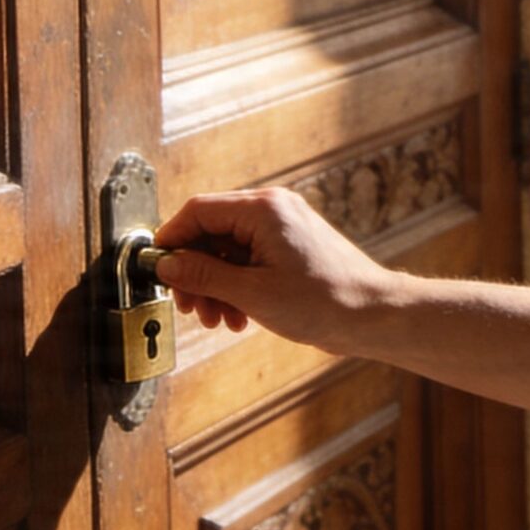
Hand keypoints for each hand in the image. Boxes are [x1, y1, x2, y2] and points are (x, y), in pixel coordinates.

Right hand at [150, 187, 397, 353]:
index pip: (198, 211)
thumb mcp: (251, 292)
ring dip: (215, 285)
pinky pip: (248, 260)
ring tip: (217, 320)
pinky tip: (238, 317)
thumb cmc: (323, 301)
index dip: (172, 239)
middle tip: (190, 307)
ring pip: (228, 251)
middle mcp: (272, 210)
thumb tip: (166, 265)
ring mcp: (282, 228)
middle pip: (211, 232)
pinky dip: (236, 286)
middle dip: (195, 272)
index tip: (157, 270)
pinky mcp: (289, 248)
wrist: (372, 316)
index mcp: (263, 209)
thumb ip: (204, 275)